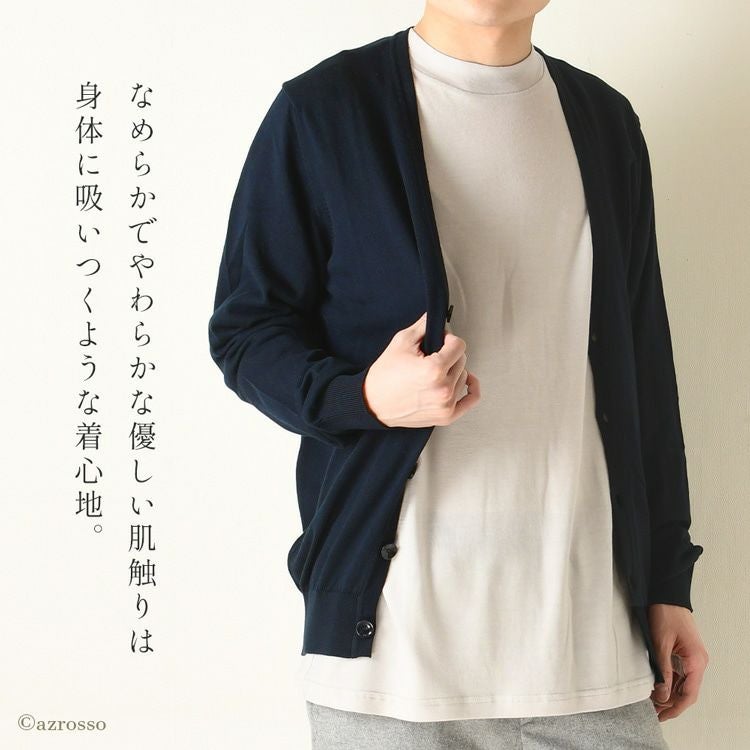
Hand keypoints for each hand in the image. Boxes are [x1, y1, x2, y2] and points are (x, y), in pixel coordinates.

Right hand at [363, 312, 480, 427]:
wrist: (372, 403)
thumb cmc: (384, 375)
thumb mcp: (402, 341)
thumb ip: (424, 325)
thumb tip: (438, 317)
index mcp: (434, 370)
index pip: (459, 345)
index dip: (448, 339)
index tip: (438, 341)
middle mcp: (443, 389)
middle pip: (462, 360)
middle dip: (449, 355)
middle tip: (431, 356)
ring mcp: (446, 405)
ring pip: (464, 376)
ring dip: (453, 371)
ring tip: (434, 372)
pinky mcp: (446, 416)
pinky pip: (471, 400)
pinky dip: (472, 388)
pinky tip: (467, 380)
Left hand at [647, 603, 708, 720]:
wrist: (667, 594)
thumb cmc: (665, 614)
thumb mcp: (660, 644)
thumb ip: (663, 671)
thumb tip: (662, 696)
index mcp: (696, 662)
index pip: (688, 695)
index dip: (675, 708)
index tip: (661, 716)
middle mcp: (698, 662)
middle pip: (687, 692)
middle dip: (671, 704)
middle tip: (653, 712)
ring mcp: (693, 657)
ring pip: (684, 684)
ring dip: (670, 694)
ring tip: (653, 701)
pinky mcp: (686, 652)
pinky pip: (681, 673)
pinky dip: (670, 682)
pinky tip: (658, 685)